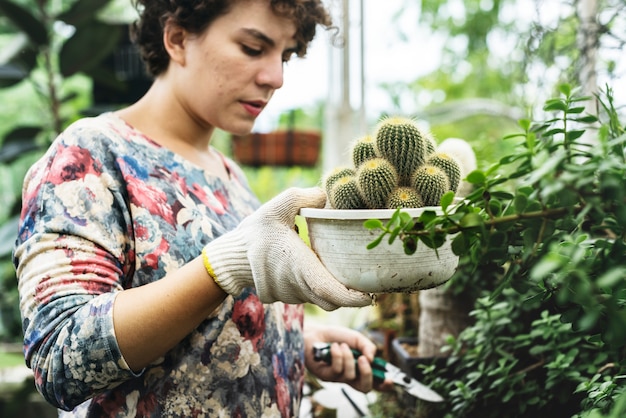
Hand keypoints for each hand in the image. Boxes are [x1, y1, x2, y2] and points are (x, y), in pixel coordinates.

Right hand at [202, 187, 372, 310]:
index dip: (353, 298)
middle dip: (349, 294)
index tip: (372, 295)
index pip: (330, 291)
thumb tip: (327, 197)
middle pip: (331, 300)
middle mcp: (295, 286)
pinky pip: (305, 296)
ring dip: (329, 288)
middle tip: (365, 280)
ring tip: (338, 269)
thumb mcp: (278, 206)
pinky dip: (314, 287)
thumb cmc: (256, 230)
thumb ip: (305, 198)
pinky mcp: (282, 297)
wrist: (230, 254)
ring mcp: (288, 295)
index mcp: (298, 266)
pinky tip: (313, 268)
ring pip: (319, 298)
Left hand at [303, 323, 392, 392]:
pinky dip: (337, 356)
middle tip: (363, 359)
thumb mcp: (356, 339)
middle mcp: (350, 376)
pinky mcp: (325, 376)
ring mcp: (337, 378)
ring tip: (343, 345)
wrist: (315, 332)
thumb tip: (371, 359)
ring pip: (349, 376)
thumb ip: (367, 347)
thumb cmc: (336, 337)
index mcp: (360, 369)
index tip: (390, 380)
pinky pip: (336, 370)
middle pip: (364, 387)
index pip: (375, 382)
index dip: (384, 385)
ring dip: (348, 358)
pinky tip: (334, 347)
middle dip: (367, 374)